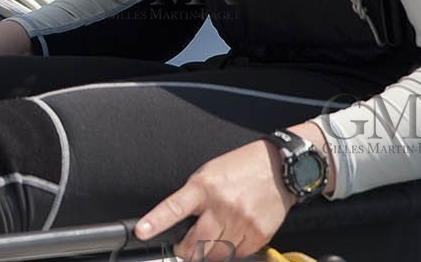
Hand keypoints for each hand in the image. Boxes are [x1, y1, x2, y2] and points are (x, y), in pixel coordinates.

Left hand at [135, 136, 296, 259]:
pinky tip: (232, 235)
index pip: (174, 207)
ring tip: (210, 239)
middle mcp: (222, 206)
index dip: (156, 221)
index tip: (142, 231)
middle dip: (185, 250)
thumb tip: (179, 223)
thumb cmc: (240, 168)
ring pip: (216, 253)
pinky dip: (231, 250)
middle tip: (183, 248)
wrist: (278, 167)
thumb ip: (194, 198)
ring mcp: (242, 221)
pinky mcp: (259, 234)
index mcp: (204, 187)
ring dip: (208, 252)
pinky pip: (238, 254)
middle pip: (196, 243)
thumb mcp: (208, 174)